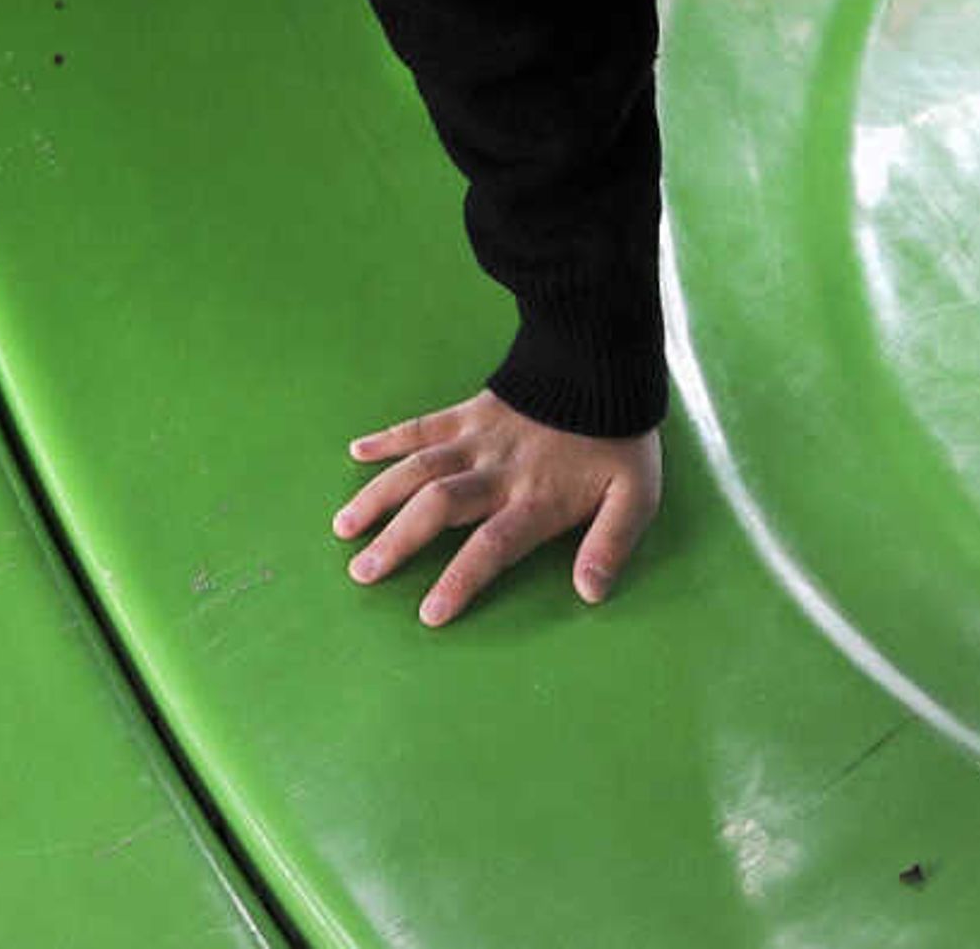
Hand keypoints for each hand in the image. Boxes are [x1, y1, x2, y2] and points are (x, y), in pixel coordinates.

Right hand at [333, 390, 661, 625]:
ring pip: (419, 468)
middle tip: (361, 573)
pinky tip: (356, 452)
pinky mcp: (470, 411)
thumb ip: (611, 544)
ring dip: (379, 496)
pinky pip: (423, 425)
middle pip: (438, 508)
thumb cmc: (619, 440)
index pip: (491, 545)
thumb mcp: (635, 496)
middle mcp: (498, 472)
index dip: (460, 579)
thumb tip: (590, 594)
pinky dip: (389, 438)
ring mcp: (478, 438)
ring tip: (344, 527)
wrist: (605, 366)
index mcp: (536, 499)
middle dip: (397, 541)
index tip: (429, 613)